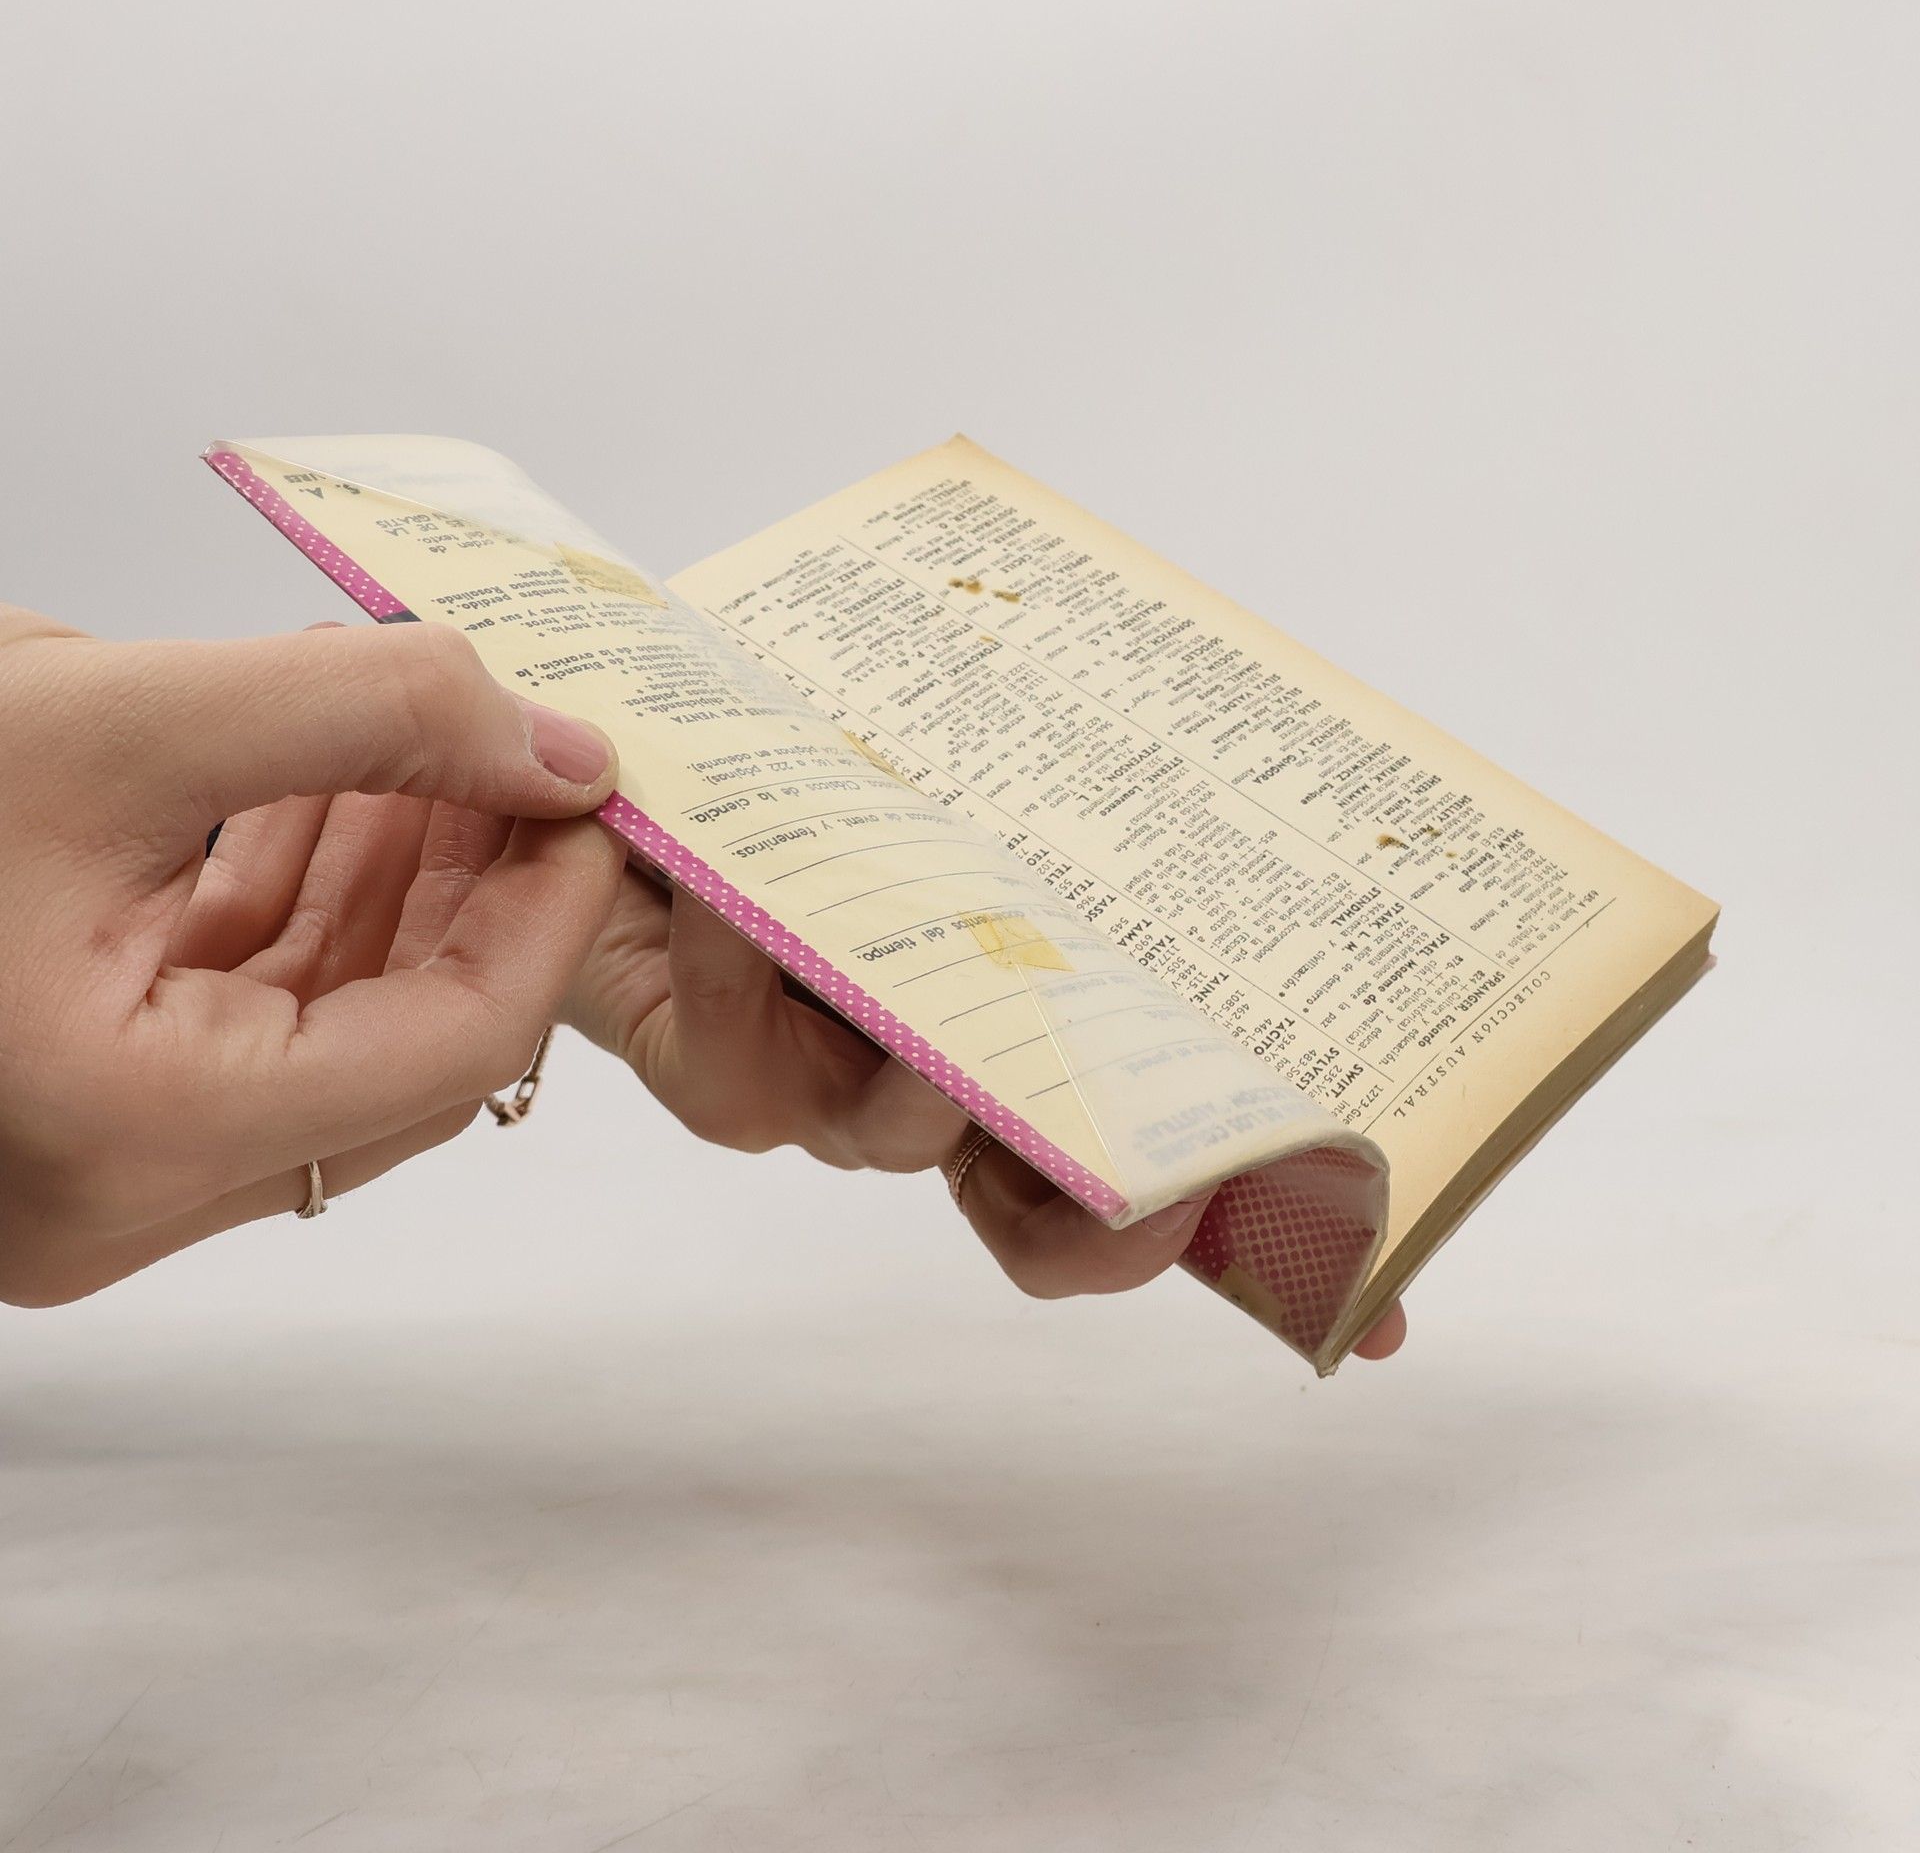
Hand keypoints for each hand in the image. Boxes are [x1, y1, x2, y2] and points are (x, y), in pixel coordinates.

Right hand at [0, 609, 625, 1303]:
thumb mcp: (105, 719)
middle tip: (528, 752)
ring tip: (438, 741)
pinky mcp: (75, 1105)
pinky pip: (241, 1012)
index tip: (597, 793)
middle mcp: (121, 1187)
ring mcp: (95, 1160)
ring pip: (328, 1023)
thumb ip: (359, 712)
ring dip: (396, 881)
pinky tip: (340, 786)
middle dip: (477, 883)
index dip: (548, 907)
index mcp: (129, 1130)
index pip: (453, 1041)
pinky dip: (304, 901)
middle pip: (402, 1039)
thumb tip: (555, 743)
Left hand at [563, 868, 1405, 1357]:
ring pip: (906, 1145)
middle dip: (1127, 1222)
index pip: (1174, 1175)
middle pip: (1062, 1235)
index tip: (1377, 1315)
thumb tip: (1281, 794)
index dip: (1270, 1244)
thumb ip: (1106, 833)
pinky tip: (737, 886)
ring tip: (949, 1021)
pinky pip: (740, 1047)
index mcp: (1039, 1061)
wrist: (673, 787)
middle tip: (1165, 1176)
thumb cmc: (852, 798)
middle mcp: (952, 1109)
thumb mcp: (1001, 811)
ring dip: (937, 1088)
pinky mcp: (713, 1079)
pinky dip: (744, 958)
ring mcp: (832, 1107)